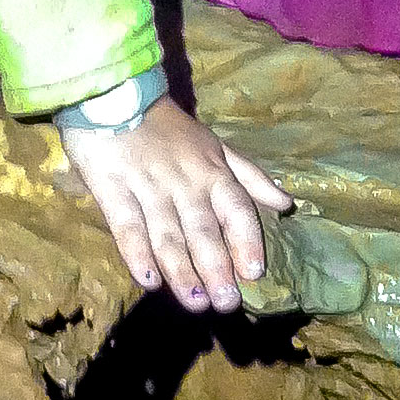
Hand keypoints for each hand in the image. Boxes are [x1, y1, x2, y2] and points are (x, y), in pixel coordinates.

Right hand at [60, 98, 292, 311]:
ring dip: (183, 271)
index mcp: (213, 172)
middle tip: (227, 303)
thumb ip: (249, 177)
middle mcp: (185, 184)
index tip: (254, 272)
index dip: (246, 241)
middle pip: (204, 231)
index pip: (237, 210)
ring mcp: (148, 188)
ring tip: (196, 302)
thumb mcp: (216, 146)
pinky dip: (138, 254)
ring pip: (169, 236)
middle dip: (217, 269)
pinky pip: (128, 227)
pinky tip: (148, 280)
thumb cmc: (169, 129)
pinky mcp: (113, 190)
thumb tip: (286, 203)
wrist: (115, 97)